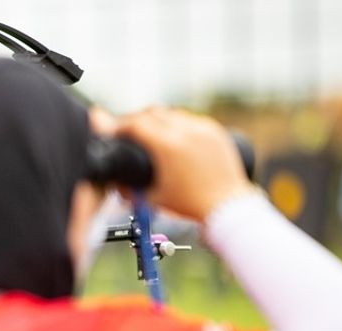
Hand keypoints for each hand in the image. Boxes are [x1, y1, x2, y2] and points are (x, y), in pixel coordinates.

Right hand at [116, 107, 256, 220]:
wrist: (228, 206)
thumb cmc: (192, 204)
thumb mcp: (154, 198)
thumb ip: (130, 189)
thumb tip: (116, 182)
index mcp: (168, 146)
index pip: (136, 124)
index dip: (119, 126)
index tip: (113, 132)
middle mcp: (186, 131)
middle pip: (151, 112)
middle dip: (136, 120)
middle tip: (129, 131)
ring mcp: (203, 128)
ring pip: (172, 113)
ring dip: (158, 121)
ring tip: (152, 136)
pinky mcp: (215, 131)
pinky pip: (191, 120)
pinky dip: (178, 126)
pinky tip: (174, 138)